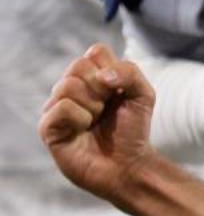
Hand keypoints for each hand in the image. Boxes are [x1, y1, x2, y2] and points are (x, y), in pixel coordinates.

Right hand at [40, 44, 157, 203]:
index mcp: (93, 76)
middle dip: (102, 89)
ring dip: (93, 106)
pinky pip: (61, 108)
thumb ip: (129, 72)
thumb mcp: (143, 94)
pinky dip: (80, 119)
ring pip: (68, 85)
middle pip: (78, 65)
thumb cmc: (133, 129)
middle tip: (107, 108)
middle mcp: (71, 88)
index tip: (119, 91)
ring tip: (96, 121)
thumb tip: (103, 76)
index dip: (112, 69)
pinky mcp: (48, 127)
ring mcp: (56, 106)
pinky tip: (83, 131)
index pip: (95, 51)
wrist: (128, 164)